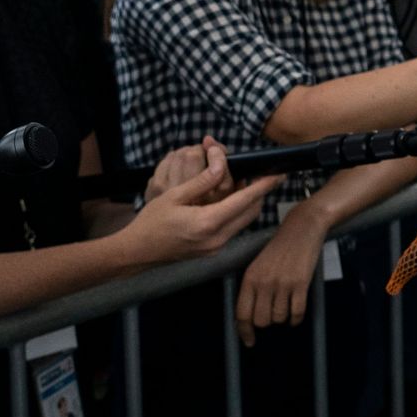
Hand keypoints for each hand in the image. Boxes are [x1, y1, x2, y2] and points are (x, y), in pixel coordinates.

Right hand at [120, 143, 280, 264]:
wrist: (137, 252)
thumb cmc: (151, 222)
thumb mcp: (174, 195)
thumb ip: (203, 181)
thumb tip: (222, 164)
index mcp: (208, 223)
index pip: (245, 200)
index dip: (264, 185)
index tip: (279, 173)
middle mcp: (217, 238)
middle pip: (251, 212)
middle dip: (260, 193)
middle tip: (260, 174)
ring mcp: (216, 247)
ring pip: (244, 221)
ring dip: (248, 203)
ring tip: (243, 183)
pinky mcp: (212, 250)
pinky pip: (233, 228)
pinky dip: (236, 213)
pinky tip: (228, 200)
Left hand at [234, 213, 326, 347]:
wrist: (302, 228)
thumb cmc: (279, 246)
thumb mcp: (258, 264)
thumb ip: (253, 287)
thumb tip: (250, 315)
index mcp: (250, 278)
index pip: (242, 313)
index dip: (245, 332)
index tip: (249, 341)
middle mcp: (264, 283)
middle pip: (261, 320)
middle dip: (267, 322)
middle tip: (272, 314)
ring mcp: (283, 284)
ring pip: (279, 318)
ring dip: (282, 318)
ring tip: (286, 307)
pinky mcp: (301, 284)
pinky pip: (297, 313)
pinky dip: (296, 319)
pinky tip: (295, 315)